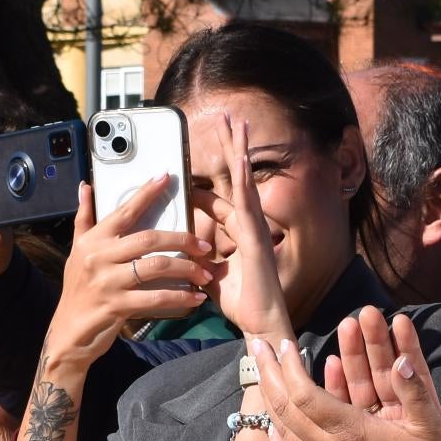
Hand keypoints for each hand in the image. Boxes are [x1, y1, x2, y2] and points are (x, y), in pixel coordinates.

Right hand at [43, 180, 219, 371]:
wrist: (68, 332)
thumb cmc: (77, 290)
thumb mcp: (77, 252)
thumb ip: (84, 218)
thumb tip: (86, 186)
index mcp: (93, 240)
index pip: (125, 211)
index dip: (146, 193)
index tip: (166, 178)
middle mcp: (98, 256)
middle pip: (148, 239)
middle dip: (182, 240)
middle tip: (204, 246)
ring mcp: (107, 281)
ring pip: (156, 267)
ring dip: (186, 269)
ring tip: (205, 273)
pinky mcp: (116, 306)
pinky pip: (155, 298)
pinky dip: (179, 297)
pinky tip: (196, 298)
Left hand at [196, 112, 291, 341]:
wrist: (258, 321)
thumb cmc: (240, 302)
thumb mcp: (209, 275)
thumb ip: (198, 260)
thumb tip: (182, 253)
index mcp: (238, 232)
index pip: (219, 201)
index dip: (203, 187)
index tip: (187, 177)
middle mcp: (249, 223)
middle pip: (236, 178)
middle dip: (231, 148)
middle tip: (225, 119)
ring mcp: (255, 226)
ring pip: (244, 180)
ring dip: (240, 150)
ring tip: (236, 122)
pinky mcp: (255, 234)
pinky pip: (247, 199)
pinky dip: (242, 177)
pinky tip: (239, 156)